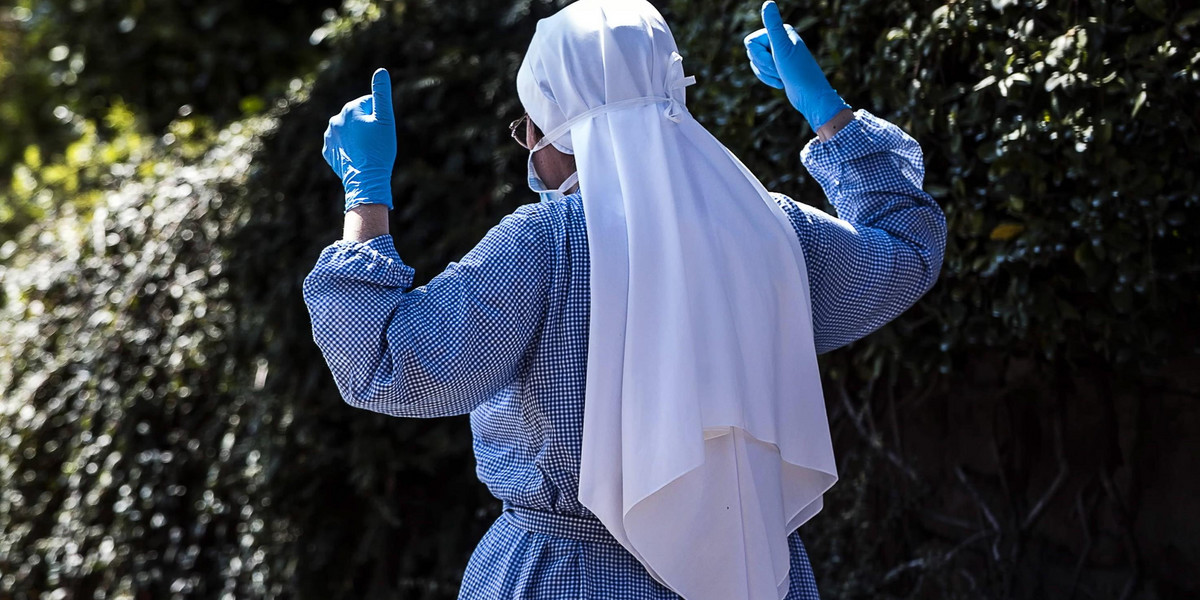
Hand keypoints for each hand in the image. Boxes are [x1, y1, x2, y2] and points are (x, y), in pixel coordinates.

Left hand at [322, 68, 396, 211]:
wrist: (366, 180)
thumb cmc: (379, 150)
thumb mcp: (386, 120)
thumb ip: (382, 94)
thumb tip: (381, 70)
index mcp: (349, 109)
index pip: (369, 103)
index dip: (379, 116)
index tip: (381, 131)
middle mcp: (335, 120)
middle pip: (358, 116)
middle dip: (367, 125)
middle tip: (375, 142)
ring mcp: (329, 136)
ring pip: (349, 130)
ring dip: (358, 136)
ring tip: (366, 150)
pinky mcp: (328, 151)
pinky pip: (341, 144)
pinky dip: (349, 148)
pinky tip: (356, 156)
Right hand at [743, 1, 849, 129]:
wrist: (811, 96)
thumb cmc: (799, 72)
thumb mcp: (782, 48)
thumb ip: (773, 25)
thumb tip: (768, 2)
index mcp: (781, 31)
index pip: (750, 42)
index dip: (759, 55)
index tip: (775, 60)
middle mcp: (780, 39)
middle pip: (751, 52)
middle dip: (763, 66)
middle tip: (781, 69)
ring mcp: (778, 53)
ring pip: (755, 63)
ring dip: (766, 74)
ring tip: (782, 77)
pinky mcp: (778, 66)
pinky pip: (760, 71)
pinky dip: (768, 79)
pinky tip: (782, 83)